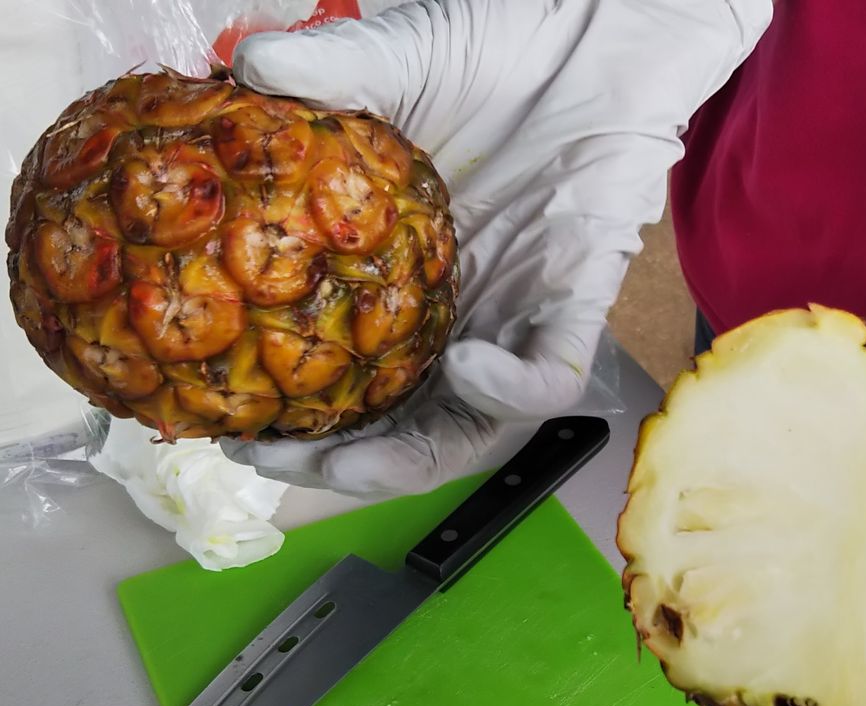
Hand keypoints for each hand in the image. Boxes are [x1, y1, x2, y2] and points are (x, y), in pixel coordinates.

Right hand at [220, 0, 772, 496]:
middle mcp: (457, 312)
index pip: (346, 366)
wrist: (600, 35)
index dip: (295, 405)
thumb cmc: (508, 54)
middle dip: (340, 459)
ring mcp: (515, 315)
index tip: (229, 418)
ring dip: (412, 457)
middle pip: (402, 421)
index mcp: (405, 274)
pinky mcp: (577, 303)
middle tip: (269, 463)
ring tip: (347, 466)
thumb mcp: (403, 63)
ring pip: (474, 423)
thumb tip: (247, 68)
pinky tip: (464, 368)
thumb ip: (332, 71)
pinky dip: (510, 388)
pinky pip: (551, 376)